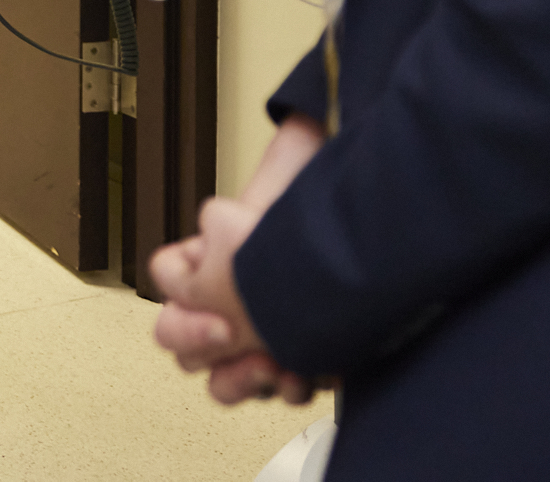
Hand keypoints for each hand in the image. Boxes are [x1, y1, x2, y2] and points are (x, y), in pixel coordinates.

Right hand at [146, 116, 328, 404]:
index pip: (168, 277)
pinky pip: (267, 393)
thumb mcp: (305, 195)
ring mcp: (258, 337)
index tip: (215, 308)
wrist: (381, 261)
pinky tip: (303, 378)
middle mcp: (226, 300)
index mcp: (214, 254)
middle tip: (230, 335)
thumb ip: (267, 182)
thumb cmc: (332, 226)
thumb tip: (271, 155)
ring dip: (235, 377)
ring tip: (267, 368)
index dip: (181, 294)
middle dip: (199, 341)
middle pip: (180, 338)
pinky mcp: (295, 364)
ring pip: (218, 377)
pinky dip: (278, 390)